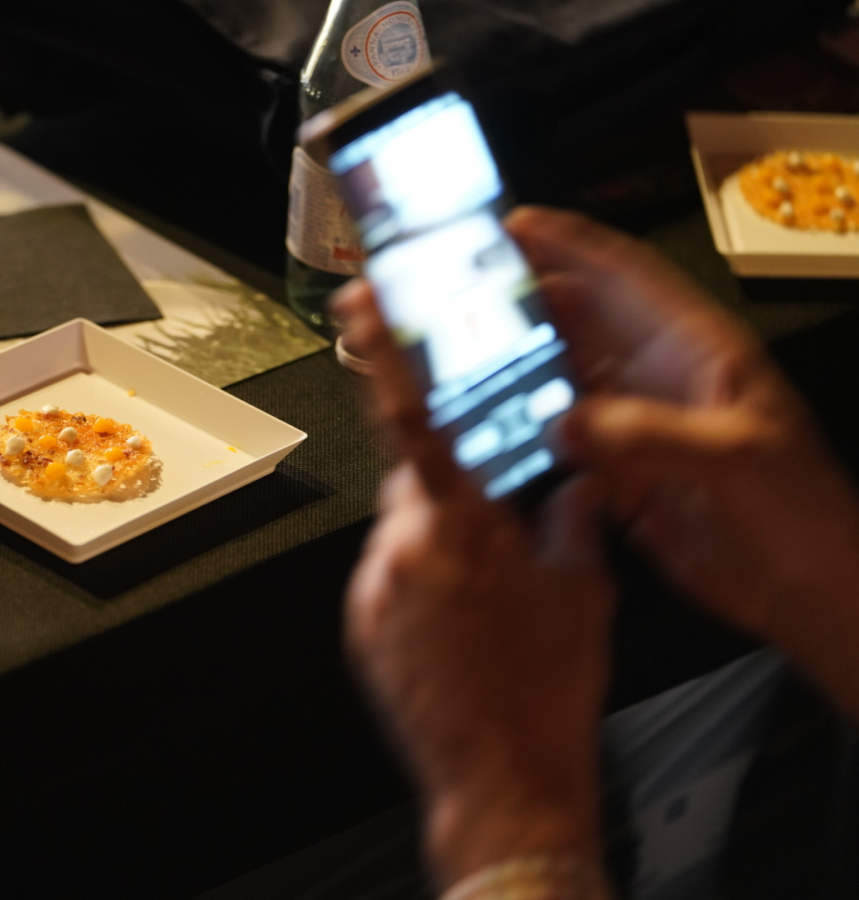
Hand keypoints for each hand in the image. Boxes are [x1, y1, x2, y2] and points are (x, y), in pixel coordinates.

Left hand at [334, 282, 613, 884]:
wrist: (501, 778)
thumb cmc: (545, 687)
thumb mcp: (582, 592)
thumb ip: (573, 520)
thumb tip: (578, 484)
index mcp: (458, 523)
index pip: (412, 417)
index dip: (385, 353)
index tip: (358, 304)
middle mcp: (401, 547)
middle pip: (414, 479)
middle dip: (451, 482)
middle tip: (494, 516)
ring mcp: (373, 590)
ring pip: (402, 531)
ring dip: (438, 540)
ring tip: (485, 595)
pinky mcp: (360, 625)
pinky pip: (387, 577)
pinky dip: (419, 581)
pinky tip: (459, 622)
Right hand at [507, 206, 858, 714]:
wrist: (813, 593)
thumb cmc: (800, 514)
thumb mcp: (736, 460)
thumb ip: (649, 436)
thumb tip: (563, 424)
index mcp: (695, 351)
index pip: (626, 278)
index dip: (571, 245)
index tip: (513, 225)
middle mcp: (658, 379)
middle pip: (581, 322)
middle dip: (524, 301)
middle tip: (459, 295)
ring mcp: (637, 428)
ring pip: (563, 382)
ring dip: (515, 369)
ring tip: (456, 358)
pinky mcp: (620, 477)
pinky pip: (561, 444)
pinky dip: (523, 436)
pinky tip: (485, 434)